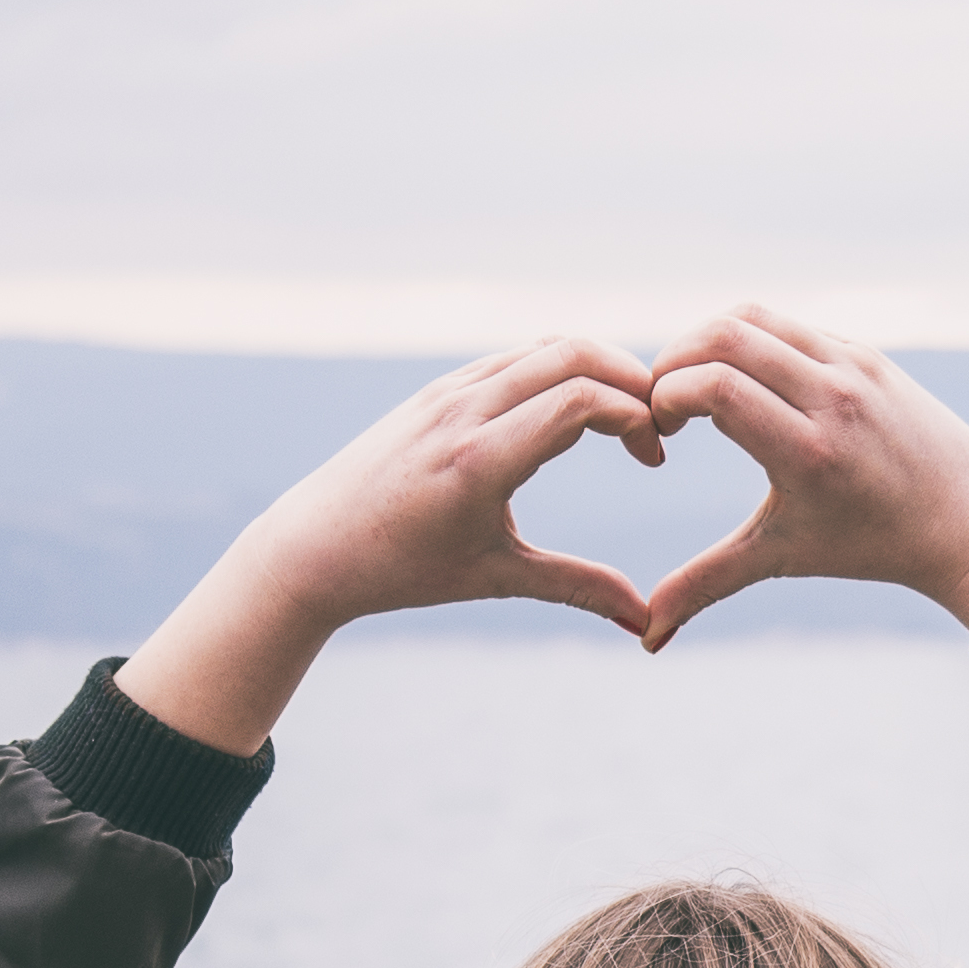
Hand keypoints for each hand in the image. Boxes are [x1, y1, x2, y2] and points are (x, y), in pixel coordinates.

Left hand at [117, 337, 663, 750]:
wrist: (312, 546)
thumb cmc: (402, 570)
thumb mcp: (495, 579)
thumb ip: (578, 588)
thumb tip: (645, 622)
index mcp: (478, 462)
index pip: (581, 401)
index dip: (637, 419)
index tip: (654, 459)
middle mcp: (462, 412)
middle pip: (574, 354)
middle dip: (633, 381)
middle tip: (656, 429)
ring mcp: (447, 391)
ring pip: (545, 346)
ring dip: (600, 368)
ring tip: (626, 419)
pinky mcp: (439, 387)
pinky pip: (515, 357)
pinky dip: (562, 369)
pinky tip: (577, 413)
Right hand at [630, 306, 968, 652]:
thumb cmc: (872, 545)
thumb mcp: (785, 558)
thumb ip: (708, 584)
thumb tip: (647, 640)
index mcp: (809, 451)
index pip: (717, 386)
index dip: (667, 395)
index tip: (660, 430)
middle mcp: (834, 398)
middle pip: (726, 336)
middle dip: (673, 360)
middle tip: (662, 401)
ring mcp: (854, 367)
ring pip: (755, 317)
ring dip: (706, 340)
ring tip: (692, 384)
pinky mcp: (866, 353)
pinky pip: (790, 325)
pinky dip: (749, 339)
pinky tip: (739, 378)